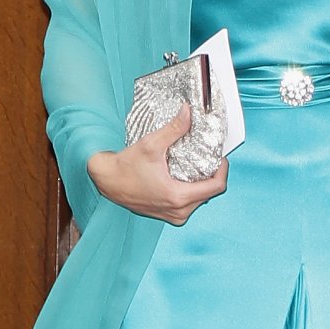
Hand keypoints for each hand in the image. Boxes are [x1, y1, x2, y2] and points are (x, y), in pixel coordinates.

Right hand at [87, 104, 227, 224]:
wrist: (106, 181)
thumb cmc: (125, 167)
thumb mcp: (151, 145)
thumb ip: (174, 129)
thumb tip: (189, 112)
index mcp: (178, 197)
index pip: (216, 187)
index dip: (223, 170)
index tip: (220, 157)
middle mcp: (178, 211)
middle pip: (210, 193)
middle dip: (213, 175)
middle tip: (209, 158)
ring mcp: (172, 216)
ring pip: (201, 200)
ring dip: (202, 184)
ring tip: (197, 166)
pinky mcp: (167, 216)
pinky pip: (189, 205)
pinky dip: (191, 191)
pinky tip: (184, 177)